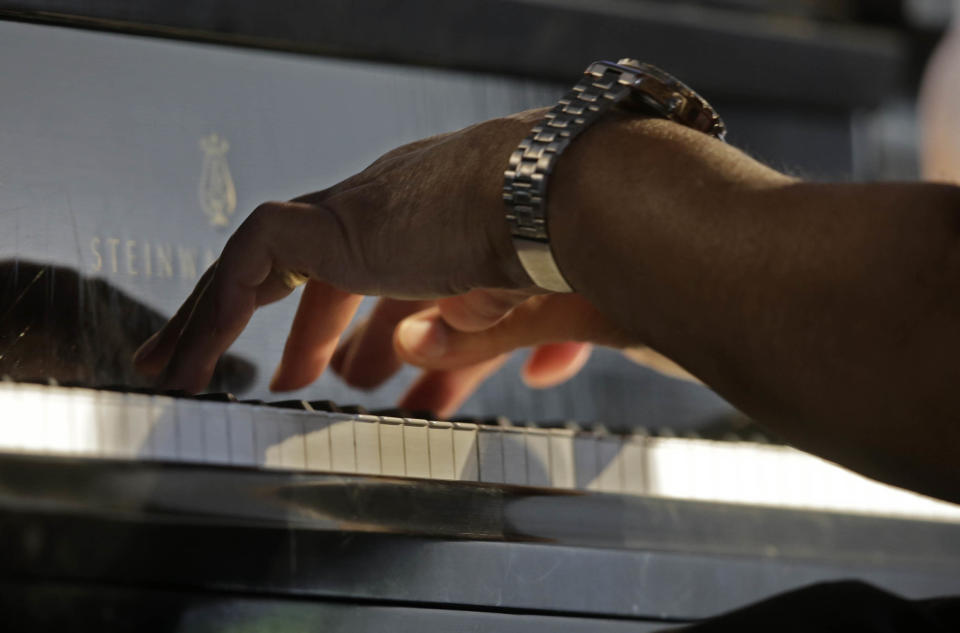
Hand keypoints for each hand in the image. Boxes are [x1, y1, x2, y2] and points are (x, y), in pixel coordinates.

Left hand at [133, 109, 668, 410]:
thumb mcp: (542, 311)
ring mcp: (364, 212)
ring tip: (195, 369)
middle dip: (306, 329)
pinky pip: (252, 258)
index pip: (395, 282)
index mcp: (446, 230)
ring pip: (269, 262)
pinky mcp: (334, 219)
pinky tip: (197, 359)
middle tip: (290, 377)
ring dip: (229, 318)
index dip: (375, 332)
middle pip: (328, 271)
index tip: (360, 379)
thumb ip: (535, 337)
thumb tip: (546, 371)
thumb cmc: (570, 250)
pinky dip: (218, 310)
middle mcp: (399, 215)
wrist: (561, 201)